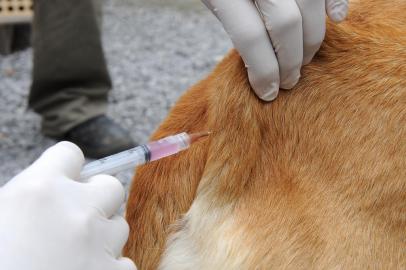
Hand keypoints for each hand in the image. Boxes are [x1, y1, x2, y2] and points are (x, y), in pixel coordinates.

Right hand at [0, 142, 136, 269]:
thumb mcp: (0, 216)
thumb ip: (28, 198)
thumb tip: (49, 192)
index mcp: (39, 190)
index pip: (71, 154)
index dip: (67, 168)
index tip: (64, 181)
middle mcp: (76, 210)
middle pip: (110, 186)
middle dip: (96, 200)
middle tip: (77, 218)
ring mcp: (98, 243)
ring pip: (119, 224)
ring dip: (103, 236)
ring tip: (74, 255)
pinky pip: (124, 263)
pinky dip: (108, 268)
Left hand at [203, 0, 348, 100]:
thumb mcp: (215, 0)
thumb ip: (236, 21)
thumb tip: (262, 58)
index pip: (251, 38)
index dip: (263, 72)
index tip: (267, 92)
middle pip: (286, 24)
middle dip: (291, 61)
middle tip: (289, 81)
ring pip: (310, 5)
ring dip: (312, 40)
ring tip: (304, 59)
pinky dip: (335, 1)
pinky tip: (336, 19)